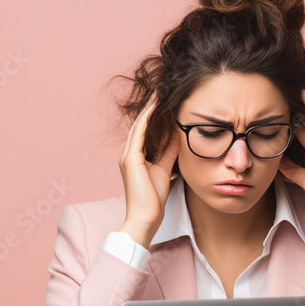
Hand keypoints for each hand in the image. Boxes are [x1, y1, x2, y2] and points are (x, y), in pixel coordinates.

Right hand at [117, 91, 180, 247]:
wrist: (146, 217)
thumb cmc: (154, 199)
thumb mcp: (165, 169)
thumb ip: (169, 151)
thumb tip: (177, 134)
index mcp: (135, 156)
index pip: (145, 129)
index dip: (154, 114)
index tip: (165, 100)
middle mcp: (128, 153)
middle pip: (141, 123)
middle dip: (151, 106)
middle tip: (161, 88)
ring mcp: (127, 155)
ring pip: (139, 125)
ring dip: (149, 108)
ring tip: (159, 92)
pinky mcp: (130, 159)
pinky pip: (139, 134)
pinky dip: (148, 119)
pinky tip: (156, 107)